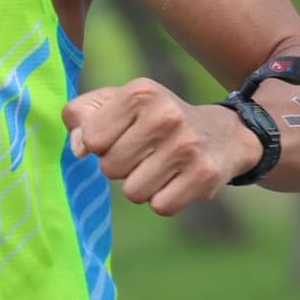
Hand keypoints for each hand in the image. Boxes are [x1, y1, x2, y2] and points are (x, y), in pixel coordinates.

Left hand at [63, 78, 259, 214]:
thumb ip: (81, 116)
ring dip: (141, 186)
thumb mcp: (117, 102)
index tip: (121, 135)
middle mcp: (166, 115)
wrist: (222, 134)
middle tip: (143, 153)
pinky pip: (161, 207)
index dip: (100, 145)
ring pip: (133, 192)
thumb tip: (77, 149)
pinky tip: (177, 180)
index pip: (91, 139)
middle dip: (120, 167)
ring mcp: (187, 146)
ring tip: (159, 166)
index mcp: (140, 92)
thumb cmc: (154, 119)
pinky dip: (164, 199)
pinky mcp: (204, 175)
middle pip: (110, 168)